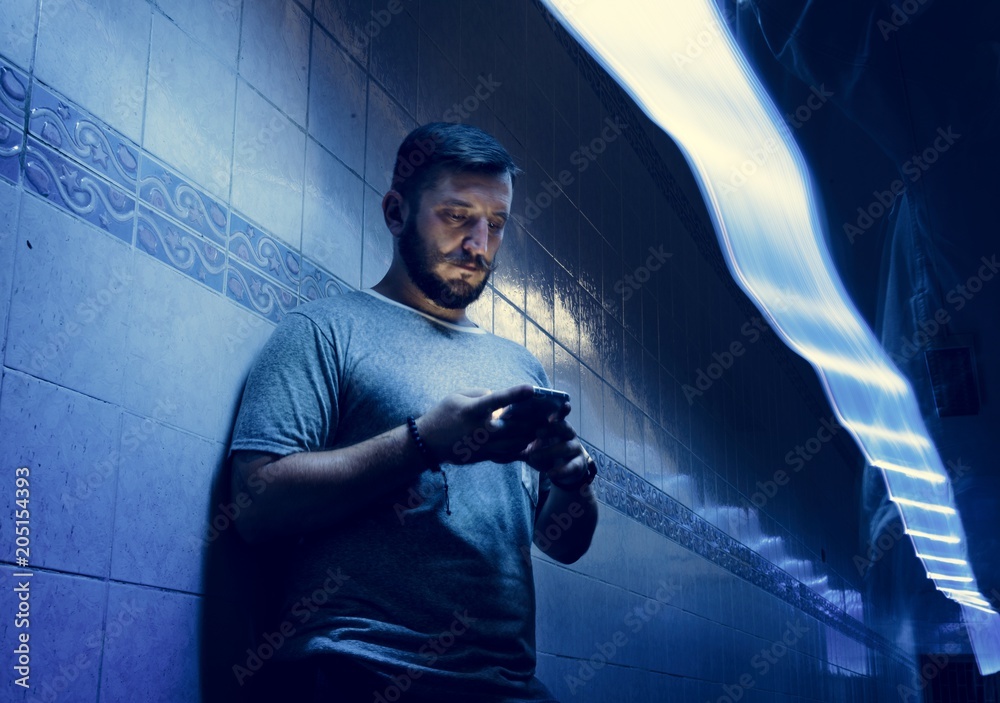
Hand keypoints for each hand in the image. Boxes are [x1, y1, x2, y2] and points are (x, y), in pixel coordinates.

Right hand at [416, 384, 537, 465]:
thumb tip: (499, 396)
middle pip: (515, 425)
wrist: (428, 443)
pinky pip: (509, 455)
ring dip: (531, 435)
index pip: (498, 400)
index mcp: (472, 411)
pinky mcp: (485, 456)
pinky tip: (530, 443)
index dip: (516, 394)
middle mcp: (481, 429)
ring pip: (516, 442)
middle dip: (534, 419)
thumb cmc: (442, 415)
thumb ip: (480, 394)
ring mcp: (484, 446)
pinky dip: (522, 449)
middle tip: (550, 413)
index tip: (532, 388)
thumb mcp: (457, 396)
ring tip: (543, 428)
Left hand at [520, 406, 590, 487]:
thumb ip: (517, 444)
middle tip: (537, 432)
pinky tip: (550, 474)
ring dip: (550, 451)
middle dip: (551, 428)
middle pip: (564, 427)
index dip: (559, 410)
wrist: (566, 471)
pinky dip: (561, 470)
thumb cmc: (547, 453)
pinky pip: (572, 466)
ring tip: (533, 456)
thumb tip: (495, 445)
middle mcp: (568, 435)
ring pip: (566, 447)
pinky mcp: (579, 464)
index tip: (559, 405)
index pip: (558, 415)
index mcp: (558, 426)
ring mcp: (575, 449)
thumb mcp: (533, 447)